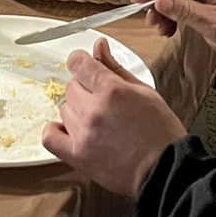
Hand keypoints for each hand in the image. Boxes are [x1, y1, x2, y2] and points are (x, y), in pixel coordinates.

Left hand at [42, 39, 186, 196]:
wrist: (165, 170)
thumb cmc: (161, 133)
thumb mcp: (144, 91)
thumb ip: (116, 68)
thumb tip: (98, 46)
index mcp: (112, 91)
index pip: (79, 63)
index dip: (81, 62)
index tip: (85, 66)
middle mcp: (94, 110)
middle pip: (71, 87)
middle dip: (85, 89)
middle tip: (103, 101)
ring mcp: (83, 133)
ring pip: (64, 108)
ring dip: (77, 111)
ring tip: (98, 121)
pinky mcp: (77, 155)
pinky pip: (50, 136)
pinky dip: (56, 130)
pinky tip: (71, 130)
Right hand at [130, 0, 215, 71]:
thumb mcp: (213, 23)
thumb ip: (185, 10)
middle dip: (160, 4)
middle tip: (150, 20)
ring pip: (180, 0)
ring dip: (167, 13)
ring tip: (162, 28)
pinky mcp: (211, 10)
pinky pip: (187, 9)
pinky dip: (176, 19)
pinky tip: (171, 29)